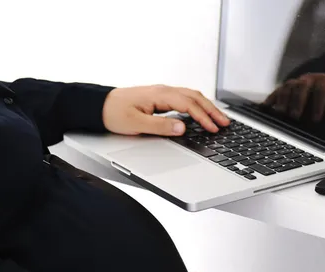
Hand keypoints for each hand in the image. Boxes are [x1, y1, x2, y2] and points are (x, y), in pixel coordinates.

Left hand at [102, 85, 229, 136]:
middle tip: (225, 123)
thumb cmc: (114, 114)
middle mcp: (163, 90)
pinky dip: (198, 105)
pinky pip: (185, 98)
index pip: (189, 105)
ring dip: (207, 107)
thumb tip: (182, 128)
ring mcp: (162, 93)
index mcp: (159, 95)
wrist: (99, 106)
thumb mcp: (137, 124)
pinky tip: (202, 113)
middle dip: (212, 110)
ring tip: (219, 118)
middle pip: (195, 97)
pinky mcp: (161, 97)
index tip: (214, 128)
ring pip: (192, 96)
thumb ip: (161, 126)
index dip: (203, 117)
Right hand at [263, 73, 324, 121]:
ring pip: (288, 86)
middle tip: (295, 116)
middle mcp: (309, 80)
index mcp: (324, 82)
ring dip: (283, 100)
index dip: (318, 104)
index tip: (315, 119)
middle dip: (298, 101)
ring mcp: (296, 82)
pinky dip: (271, 98)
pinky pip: (277, 90)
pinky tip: (265, 107)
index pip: (320, 90)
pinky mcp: (286, 87)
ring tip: (281, 113)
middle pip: (302, 86)